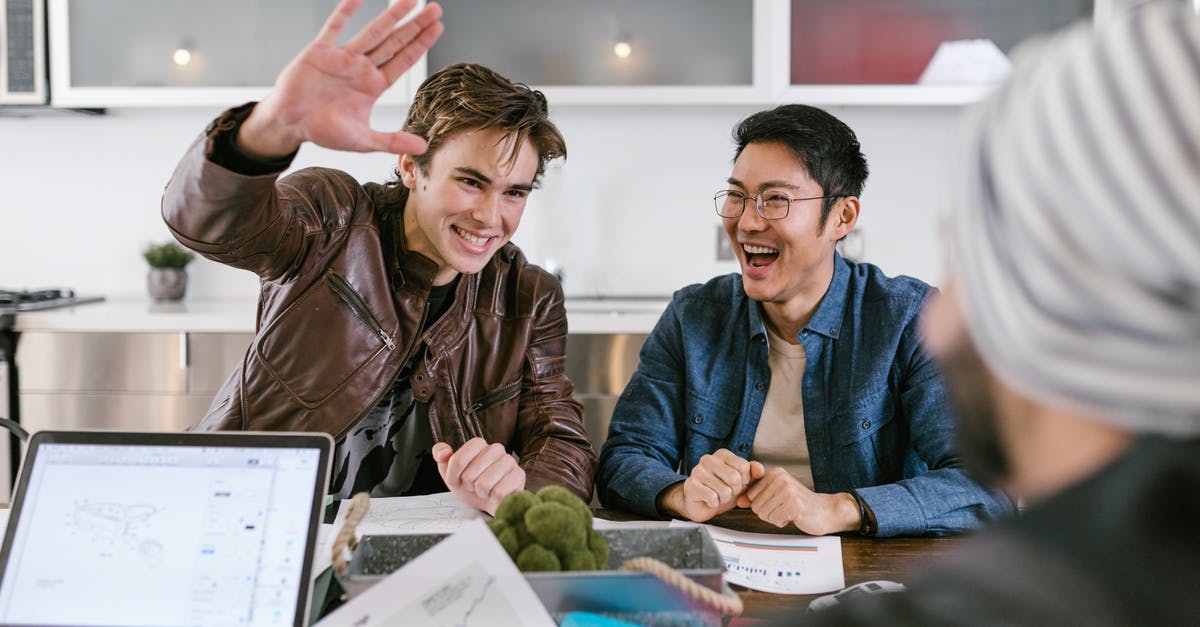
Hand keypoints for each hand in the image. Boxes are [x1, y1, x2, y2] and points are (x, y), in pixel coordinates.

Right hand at [238, 0, 443, 157]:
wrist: (290, 123)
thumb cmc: (324, 131)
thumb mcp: (363, 140)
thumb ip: (392, 141)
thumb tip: (422, 148)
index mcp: (374, 86)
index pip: (403, 61)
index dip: (421, 44)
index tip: (437, 28)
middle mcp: (362, 68)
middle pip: (395, 42)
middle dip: (415, 26)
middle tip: (435, 9)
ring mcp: (343, 57)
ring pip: (372, 32)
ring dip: (391, 16)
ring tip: (411, 1)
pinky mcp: (320, 51)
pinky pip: (334, 26)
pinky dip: (345, 11)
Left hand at [432, 437, 525, 515]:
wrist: (491, 503)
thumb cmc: (472, 487)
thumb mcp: (451, 474)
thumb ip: (441, 458)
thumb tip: (442, 452)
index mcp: (479, 444)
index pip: (458, 459)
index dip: (454, 475)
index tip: (458, 480)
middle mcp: (496, 448)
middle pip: (470, 474)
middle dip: (469, 486)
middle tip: (475, 486)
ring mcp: (510, 461)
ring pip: (484, 484)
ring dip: (481, 493)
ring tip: (486, 490)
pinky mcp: (519, 476)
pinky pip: (498, 492)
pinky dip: (494, 498)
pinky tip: (496, 494)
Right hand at [662, 449, 764, 521]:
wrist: (701, 505)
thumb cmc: (722, 490)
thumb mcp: (742, 481)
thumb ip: (752, 473)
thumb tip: (760, 469)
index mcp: (722, 454)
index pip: (744, 467)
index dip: (744, 481)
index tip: (737, 484)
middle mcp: (708, 459)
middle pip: (735, 478)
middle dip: (734, 491)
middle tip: (727, 492)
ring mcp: (697, 471)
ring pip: (724, 490)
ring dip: (724, 499)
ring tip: (717, 496)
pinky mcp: (691, 485)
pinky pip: (712, 497)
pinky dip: (714, 504)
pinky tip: (710, 501)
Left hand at [740, 467, 860, 534]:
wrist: (825, 511)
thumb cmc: (800, 505)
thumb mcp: (776, 496)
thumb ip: (757, 496)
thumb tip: (739, 500)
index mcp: (775, 473)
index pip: (751, 495)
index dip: (763, 505)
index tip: (778, 503)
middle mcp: (781, 478)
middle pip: (756, 506)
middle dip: (769, 513)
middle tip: (785, 509)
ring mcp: (788, 490)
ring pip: (764, 513)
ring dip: (776, 518)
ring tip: (789, 511)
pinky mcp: (794, 504)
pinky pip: (775, 519)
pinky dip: (782, 522)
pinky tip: (794, 516)